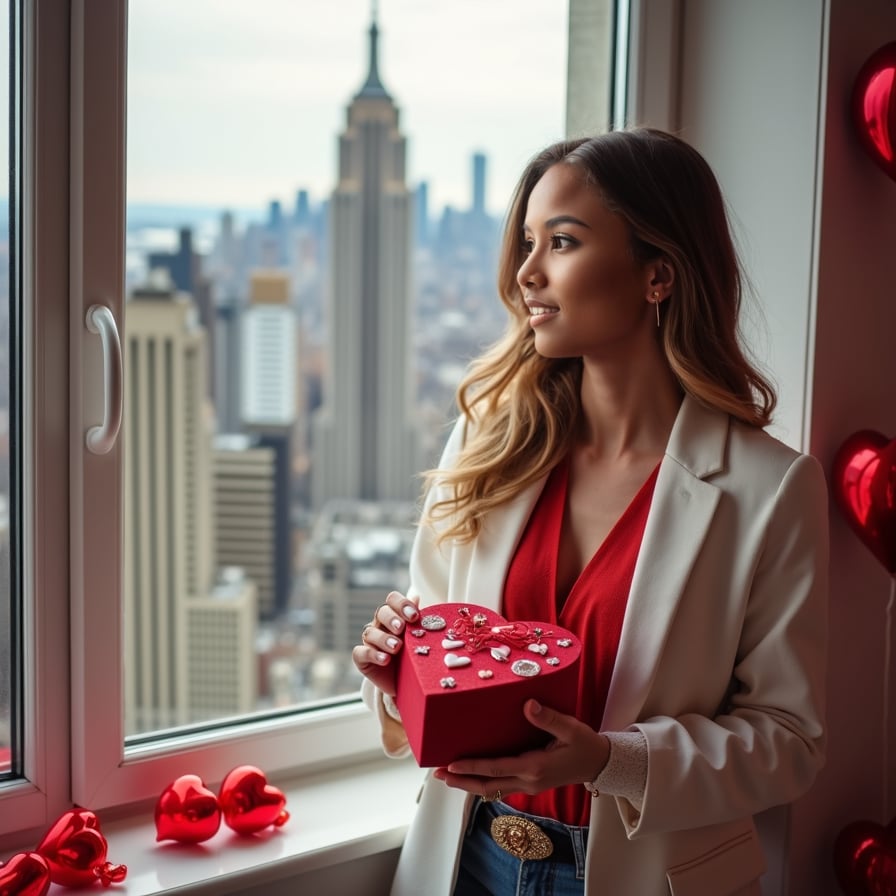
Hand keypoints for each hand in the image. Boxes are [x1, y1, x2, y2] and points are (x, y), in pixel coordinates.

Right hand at [351, 591, 419, 695]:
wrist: (407, 684)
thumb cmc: (414, 656)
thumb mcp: (419, 639)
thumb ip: (418, 620)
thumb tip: (416, 596)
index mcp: (395, 615)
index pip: (393, 600)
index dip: (402, 604)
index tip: (415, 616)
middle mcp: (380, 625)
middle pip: (381, 612)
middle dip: (392, 619)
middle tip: (402, 628)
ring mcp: (370, 642)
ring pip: (370, 632)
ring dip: (384, 639)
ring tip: (397, 647)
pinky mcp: (362, 659)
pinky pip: (361, 652)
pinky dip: (372, 654)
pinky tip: (385, 659)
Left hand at [432, 700, 609, 798]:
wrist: (599, 764)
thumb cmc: (585, 744)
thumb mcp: (571, 728)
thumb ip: (549, 718)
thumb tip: (528, 705)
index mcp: (535, 767)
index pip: (496, 768)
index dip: (472, 767)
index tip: (451, 764)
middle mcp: (528, 780)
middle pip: (487, 785)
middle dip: (461, 781)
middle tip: (438, 774)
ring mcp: (528, 785)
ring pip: (492, 789)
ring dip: (469, 784)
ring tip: (446, 777)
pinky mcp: (530, 784)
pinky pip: (501, 786)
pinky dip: (483, 782)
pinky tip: (472, 777)